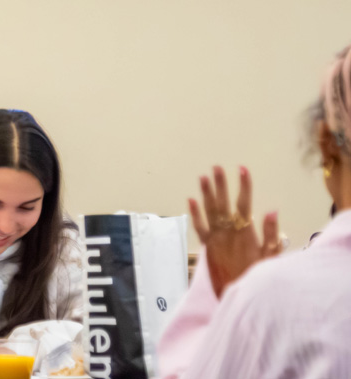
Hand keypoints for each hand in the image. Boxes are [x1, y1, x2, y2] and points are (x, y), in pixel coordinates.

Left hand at [189, 165, 281, 298]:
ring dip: (206, 194)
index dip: (244, 186)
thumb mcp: (271, 258)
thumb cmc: (257, 277)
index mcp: (246, 233)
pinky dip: (194, 213)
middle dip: (221, 184)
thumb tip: (272, 211)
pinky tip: (190, 200)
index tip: (242, 169)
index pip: (244, 204)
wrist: (238, 296)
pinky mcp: (207, 247)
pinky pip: (199, 227)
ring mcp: (215, 239)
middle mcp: (228, 232)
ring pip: (209, 211)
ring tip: (203, 177)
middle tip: (217, 167)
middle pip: (224, 203)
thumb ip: (271, 234)